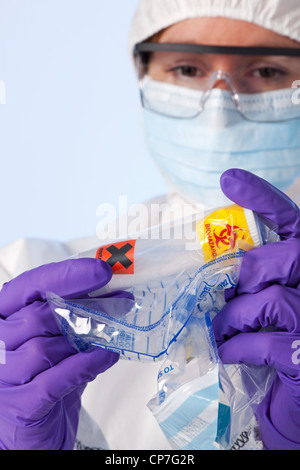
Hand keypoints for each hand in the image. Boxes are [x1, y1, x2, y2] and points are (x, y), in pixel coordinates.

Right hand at [0, 258, 118, 449]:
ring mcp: (3, 376)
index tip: (102, 271)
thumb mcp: (55, 339)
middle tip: (122, 302)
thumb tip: (114, 294)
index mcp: (3, 316)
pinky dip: (86, 365)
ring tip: (113, 334)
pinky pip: (57, 379)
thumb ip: (73, 317)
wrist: (29, 431)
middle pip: (39, 316)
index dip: (66, 276)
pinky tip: (107, 356)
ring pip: (45, 348)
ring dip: (85, 339)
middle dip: (87, 307)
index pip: (29, 286)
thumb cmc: (42, 376)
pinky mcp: (20, 405)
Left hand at [212, 168, 299, 449]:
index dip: (264, 199)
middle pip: (283, 257)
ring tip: (219, 328)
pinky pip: (263, 342)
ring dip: (232, 315)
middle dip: (243, 272)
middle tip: (220, 289)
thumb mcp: (273, 309)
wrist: (298, 404)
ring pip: (269, 299)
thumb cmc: (285, 347)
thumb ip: (257, 283)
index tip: (229, 179)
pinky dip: (236, 346)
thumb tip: (217, 270)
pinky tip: (227, 351)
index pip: (294, 222)